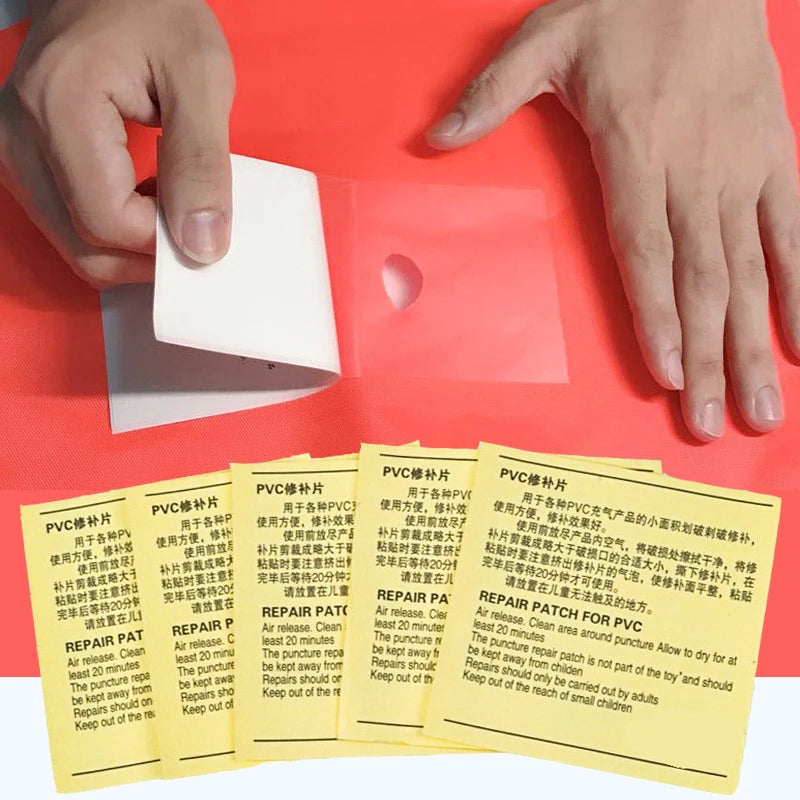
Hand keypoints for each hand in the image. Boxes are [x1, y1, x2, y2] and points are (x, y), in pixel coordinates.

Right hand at [0, 0, 234, 287]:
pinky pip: (69, 228)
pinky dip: (114, 234)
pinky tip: (145, 203)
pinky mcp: (21, 163)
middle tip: (195, 224)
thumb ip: (201, 163)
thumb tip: (202, 246)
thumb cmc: (157, 14)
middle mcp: (17, 138)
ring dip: (133, 249)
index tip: (206, 223)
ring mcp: (11, 154)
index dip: (164, 240)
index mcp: (59, 110)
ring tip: (172, 206)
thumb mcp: (200, 77)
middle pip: (86, 247)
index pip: (108, 221)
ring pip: (76, 248)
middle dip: (150, 254)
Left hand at [426, 0, 799, 440]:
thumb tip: (435, 140)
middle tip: (712, 425)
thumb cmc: (620, 4)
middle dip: (709, 359)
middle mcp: (695, 171)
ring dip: (754, 344)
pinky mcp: (779, 156)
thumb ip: (491, 94)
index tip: (669, 376)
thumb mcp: (542, 39)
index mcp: (635, 149)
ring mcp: (743, 168)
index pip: (644, 251)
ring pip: (751, 270)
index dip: (657, 317)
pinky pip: (796, 230)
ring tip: (762, 407)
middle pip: (701, 280)